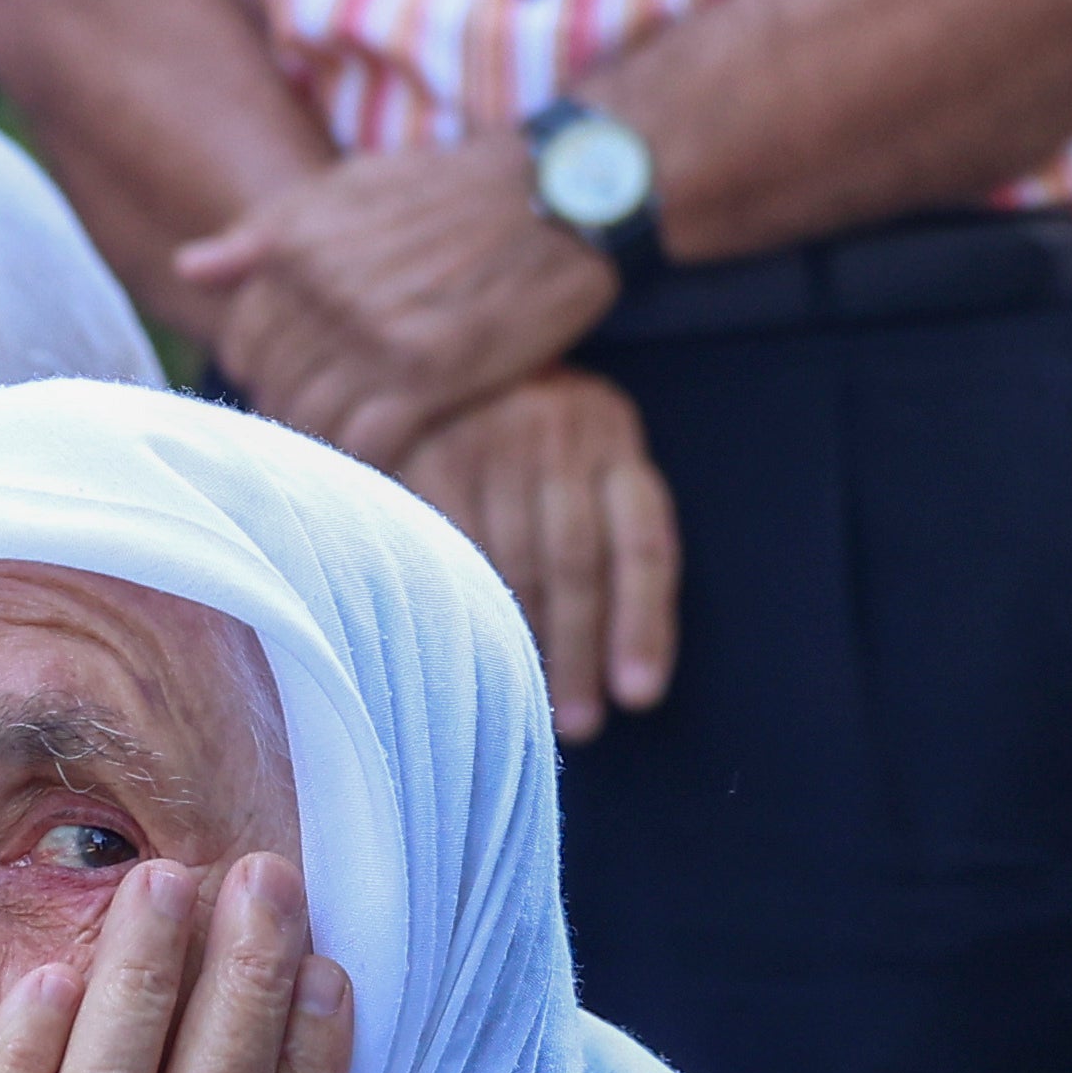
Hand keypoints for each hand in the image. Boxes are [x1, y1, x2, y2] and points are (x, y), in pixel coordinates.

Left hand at [172, 133, 608, 458]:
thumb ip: (267, 232)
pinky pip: (365, 447)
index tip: (292, 376)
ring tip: (354, 435)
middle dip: (291, 405)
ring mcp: (376, 339)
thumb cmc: (453, 189)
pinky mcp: (430, 379)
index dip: (260, 367)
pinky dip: (366, 461)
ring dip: (325, 438)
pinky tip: (387, 452)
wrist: (559, 196)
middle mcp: (326, 292)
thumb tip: (189, 269)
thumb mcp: (352, 186)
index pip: (241, 338)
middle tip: (326, 415)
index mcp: (298, 244)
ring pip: (310, 421)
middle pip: (271, 385)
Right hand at [399, 365, 678, 745]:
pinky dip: (458, 600)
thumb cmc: (536, 435)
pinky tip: (464, 647)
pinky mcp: (428, 447)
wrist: (455, 349)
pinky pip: (450, 542)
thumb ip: (606, 526)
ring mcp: (490, 438)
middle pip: (576, 563)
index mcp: (613, 437)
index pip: (641, 543)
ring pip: (512, 560)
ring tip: (523, 704)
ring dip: (519, 639)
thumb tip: (632, 664)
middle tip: (578, 723)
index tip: (638, 696)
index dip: (643, 625)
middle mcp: (559, 433)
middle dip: (577, 651)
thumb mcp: (591, 453)